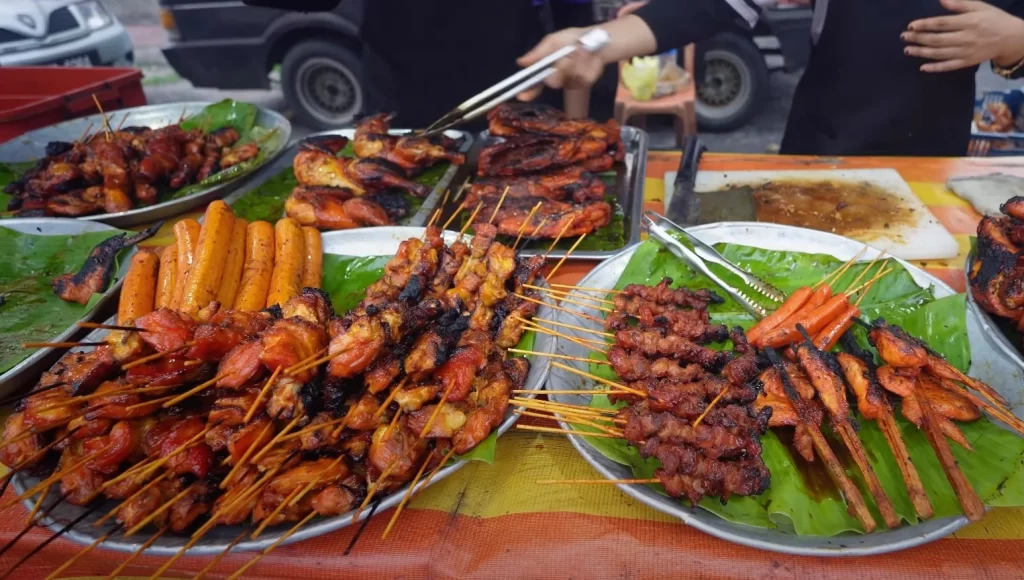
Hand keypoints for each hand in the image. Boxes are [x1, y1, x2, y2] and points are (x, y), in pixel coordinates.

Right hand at [516, 27, 605, 101]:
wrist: (595, 38)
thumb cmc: (571, 39)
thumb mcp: (552, 41)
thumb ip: (538, 53)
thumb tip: (520, 62)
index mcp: (546, 70)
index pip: (535, 84)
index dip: (529, 91)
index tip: (522, 95)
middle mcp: (558, 78)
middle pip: (552, 82)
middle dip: (559, 68)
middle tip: (566, 57)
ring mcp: (572, 81)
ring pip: (568, 77)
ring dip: (574, 61)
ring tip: (580, 49)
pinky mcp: (585, 82)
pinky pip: (582, 76)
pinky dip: (584, 62)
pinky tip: (587, 54)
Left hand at [903, 0, 1023, 71]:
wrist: (1011, 37)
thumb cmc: (993, 19)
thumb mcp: (979, 7)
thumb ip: (960, 4)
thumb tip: (941, 0)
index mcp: (968, 22)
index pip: (942, 24)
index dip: (925, 25)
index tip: (911, 25)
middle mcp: (966, 38)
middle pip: (937, 39)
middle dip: (918, 38)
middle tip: (904, 37)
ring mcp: (966, 52)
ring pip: (940, 53)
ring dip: (921, 52)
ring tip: (907, 50)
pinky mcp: (967, 62)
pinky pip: (949, 66)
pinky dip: (935, 68)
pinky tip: (922, 68)